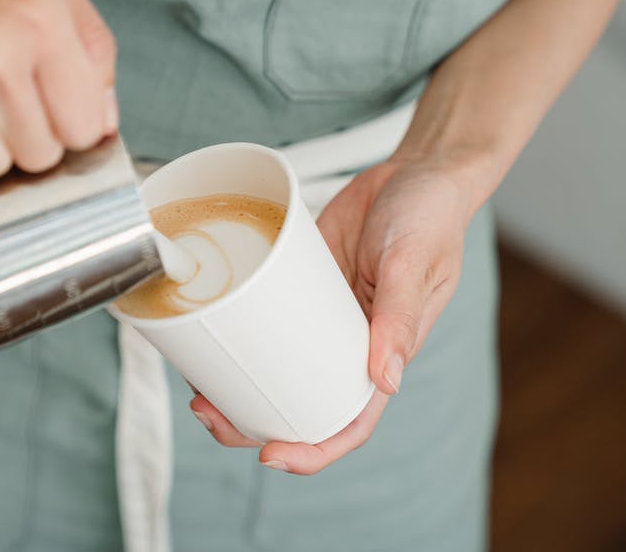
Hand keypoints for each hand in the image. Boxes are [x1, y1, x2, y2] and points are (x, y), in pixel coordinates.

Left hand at [189, 156, 481, 474]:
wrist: (413, 170)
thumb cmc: (431, 217)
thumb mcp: (415, 261)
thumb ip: (400, 317)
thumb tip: (385, 381)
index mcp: (383, 355)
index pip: (350, 422)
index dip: (312, 450)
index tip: (271, 456)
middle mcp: (347, 346)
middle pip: (298, 405)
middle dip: (250, 422)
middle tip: (207, 413)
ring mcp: (318, 319)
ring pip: (273, 369)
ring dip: (234, 387)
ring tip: (195, 386)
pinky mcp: (295, 287)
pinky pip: (262, 321)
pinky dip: (234, 334)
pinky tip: (204, 334)